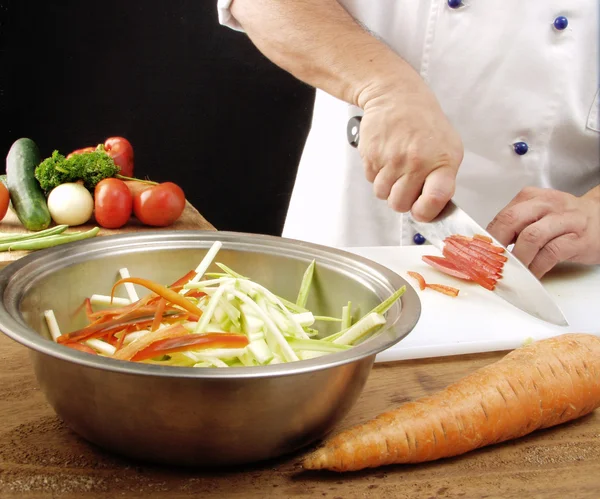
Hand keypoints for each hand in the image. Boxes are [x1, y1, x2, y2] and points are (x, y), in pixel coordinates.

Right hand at [357, 80, 463, 221]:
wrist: (396, 95)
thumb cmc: (424, 122)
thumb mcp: (448, 147)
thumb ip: (442, 179)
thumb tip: (431, 207)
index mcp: (441, 160)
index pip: (435, 199)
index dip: (426, 212)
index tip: (422, 210)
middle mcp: (416, 161)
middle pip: (400, 204)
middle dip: (401, 199)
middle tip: (406, 184)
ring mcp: (391, 159)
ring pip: (382, 194)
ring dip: (387, 187)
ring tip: (396, 167)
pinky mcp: (371, 155)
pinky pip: (370, 180)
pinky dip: (376, 174)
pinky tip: (385, 157)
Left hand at [486, 186, 599, 277]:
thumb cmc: (565, 220)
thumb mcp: (538, 214)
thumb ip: (515, 225)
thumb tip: (487, 246)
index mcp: (531, 197)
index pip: (502, 215)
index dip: (487, 237)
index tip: (478, 254)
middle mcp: (547, 204)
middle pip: (512, 221)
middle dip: (497, 245)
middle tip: (490, 263)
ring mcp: (564, 220)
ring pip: (531, 237)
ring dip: (517, 258)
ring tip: (511, 272)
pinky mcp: (578, 238)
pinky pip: (551, 253)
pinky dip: (537, 267)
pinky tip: (532, 275)